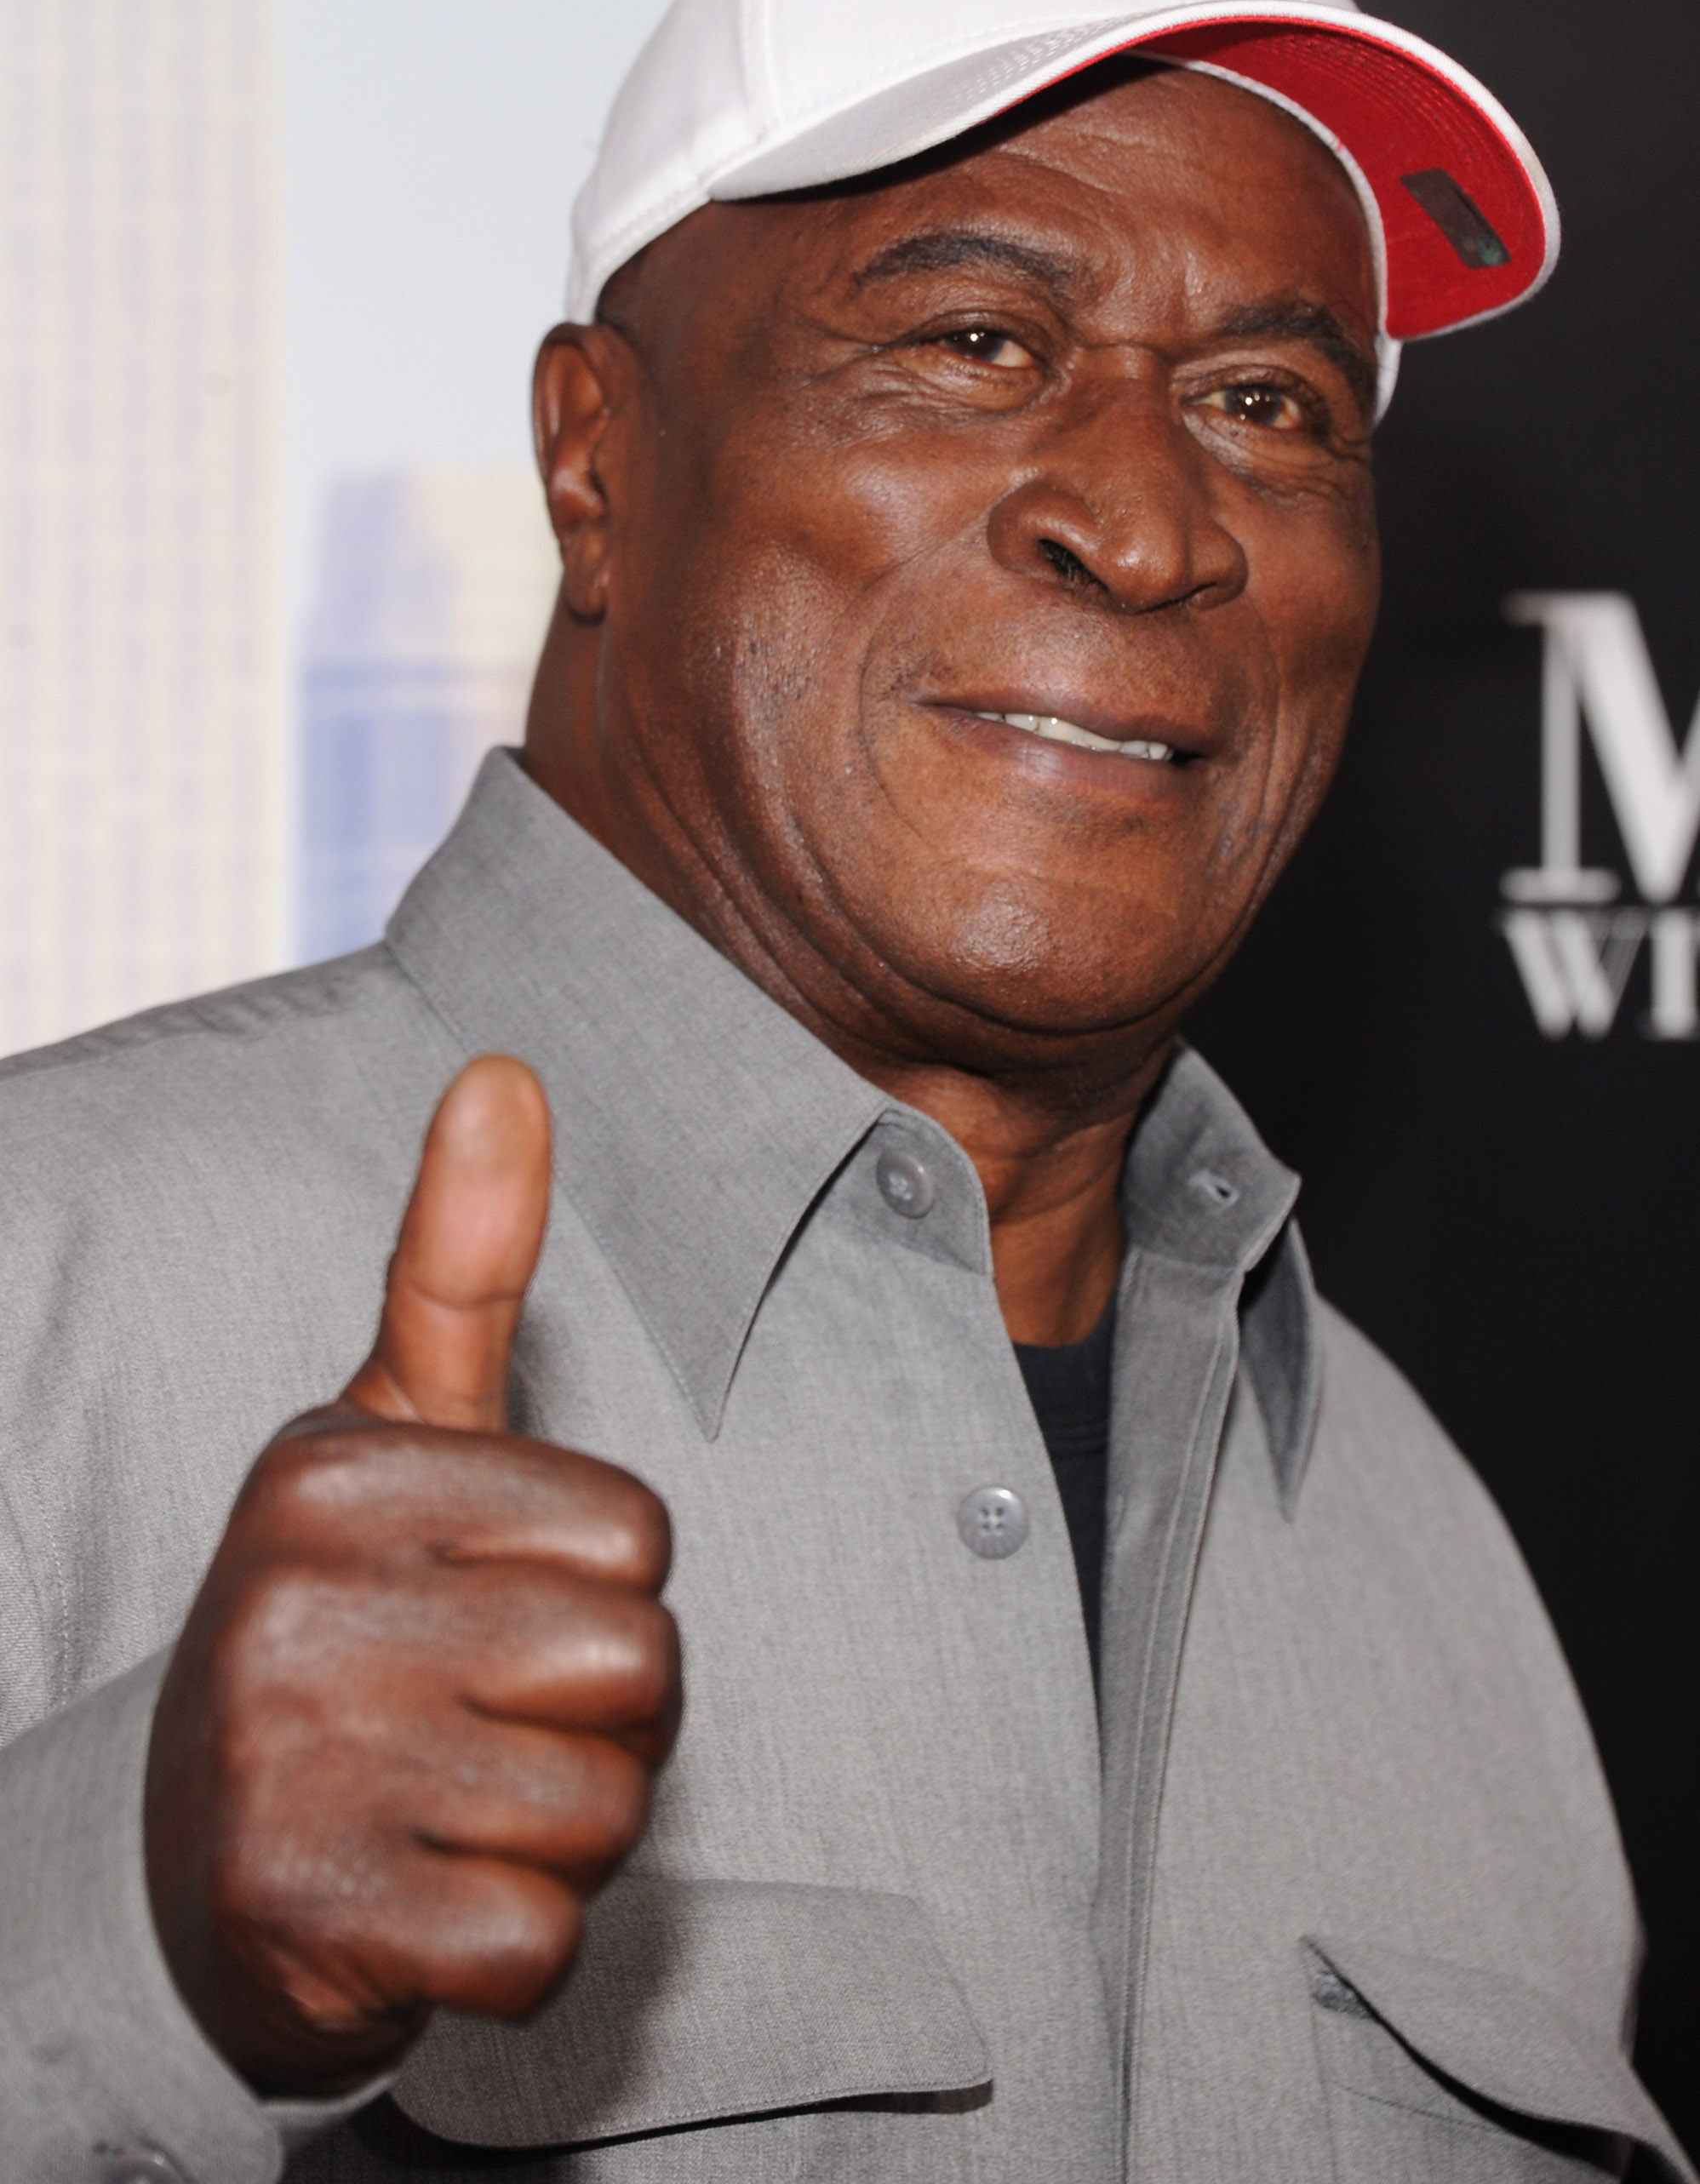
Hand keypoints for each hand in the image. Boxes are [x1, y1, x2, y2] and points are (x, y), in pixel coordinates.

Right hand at [143, 1057, 679, 2097]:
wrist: (193, 1872)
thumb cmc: (345, 1625)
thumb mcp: (389, 1435)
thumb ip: (459, 1264)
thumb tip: (504, 1071)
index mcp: (331, 1474)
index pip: (638, 1537)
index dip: (598, 1590)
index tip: (490, 1608)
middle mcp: (294, 1605)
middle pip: (639, 1667)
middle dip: (599, 1719)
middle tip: (479, 1723)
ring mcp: (291, 1767)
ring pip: (607, 1809)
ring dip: (563, 1834)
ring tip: (451, 1808)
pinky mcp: (308, 1923)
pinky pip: (544, 1943)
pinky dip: (512, 1946)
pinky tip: (424, 1904)